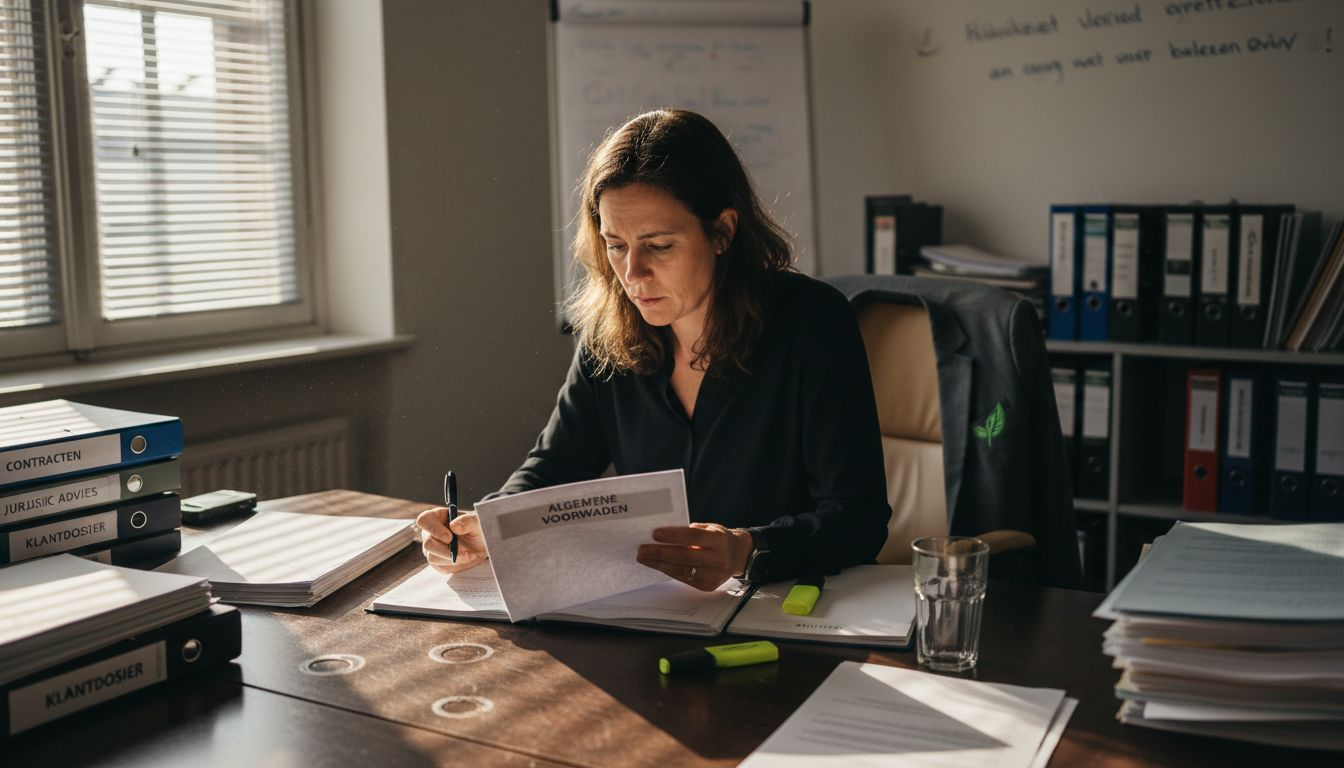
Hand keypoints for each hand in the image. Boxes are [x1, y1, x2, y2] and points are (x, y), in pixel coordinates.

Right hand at [416, 507, 487, 572]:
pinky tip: (465, 558)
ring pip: (433, 557)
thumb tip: (454, 526)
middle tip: (464, 552)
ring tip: (470, 554)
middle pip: (428, 543)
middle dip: (446, 550)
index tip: (449, 537)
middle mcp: (429, 532)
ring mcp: (431, 548)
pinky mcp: (436, 561)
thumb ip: (467, 521)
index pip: (424, 520)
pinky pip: (440, 566)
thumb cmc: (475, 529)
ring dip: (454, 558)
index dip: (434, 529)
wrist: (480, 545)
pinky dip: (455, 564)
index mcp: (436, 517)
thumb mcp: (476, 522)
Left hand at [636, 523, 752, 590]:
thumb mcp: (710, 528)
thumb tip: (664, 535)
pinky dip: (669, 571)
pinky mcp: (708, 586)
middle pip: (684, 556)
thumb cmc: (720, 539)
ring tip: (644, 558)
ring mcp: (714, 574)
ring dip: (660, 564)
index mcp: (718, 540)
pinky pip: (685, 579)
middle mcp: (718, 558)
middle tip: (642, 550)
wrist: (739, 556)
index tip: (654, 534)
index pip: (692, 537)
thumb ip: (692, 531)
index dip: (673, 536)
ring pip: (682, 570)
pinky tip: (658, 566)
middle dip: (660, 553)